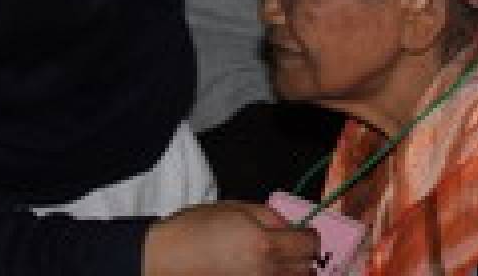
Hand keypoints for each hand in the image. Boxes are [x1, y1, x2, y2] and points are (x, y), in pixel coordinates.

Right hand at [143, 201, 319, 275]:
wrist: (166, 259)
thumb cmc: (193, 232)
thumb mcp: (234, 208)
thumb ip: (269, 215)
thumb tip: (290, 225)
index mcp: (265, 244)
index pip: (310, 244)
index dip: (309, 235)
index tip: (302, 233)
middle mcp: (266, 271)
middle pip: (308, 269)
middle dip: (303, 256)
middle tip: (291, 247)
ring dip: (292, 271)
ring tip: (274, 260)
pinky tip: (262, 270)